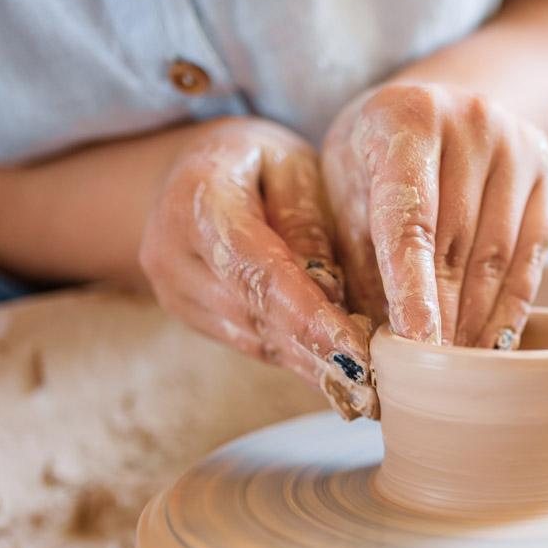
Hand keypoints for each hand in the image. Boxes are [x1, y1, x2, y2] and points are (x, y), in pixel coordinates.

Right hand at [140, 117, 377, 418]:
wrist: (191, 171)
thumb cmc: (257, 159)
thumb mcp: (292, 165)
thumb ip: (307, 218)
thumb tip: (330, 289)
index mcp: (197, 201)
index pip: (258, 270)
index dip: (309, 316)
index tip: (357, 350)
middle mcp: (172, 252)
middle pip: (255, 314)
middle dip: (319, 351)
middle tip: (375, 383)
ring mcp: (172, 290)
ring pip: (253, 338)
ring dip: (311, 365)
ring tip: (367, 389)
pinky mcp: (188, 315)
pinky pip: (248, 342)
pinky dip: (295, 359)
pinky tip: (338, 376)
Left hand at [321, 82, 547, 347]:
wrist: (441, 103)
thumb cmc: (374, 154)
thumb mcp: (344, 185)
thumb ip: (354, 252)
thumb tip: (368, 339)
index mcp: (406, 117)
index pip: (410, 219)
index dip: (412, 287)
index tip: (413, 344)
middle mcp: (471, 121)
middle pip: (457, 243)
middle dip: (442, 316)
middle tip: (428, 375)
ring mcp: (518, 143)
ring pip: (499, 254)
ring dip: (478, 320)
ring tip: (458, 369)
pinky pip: (533, 254)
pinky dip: (512, 305)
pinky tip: (493, 342)